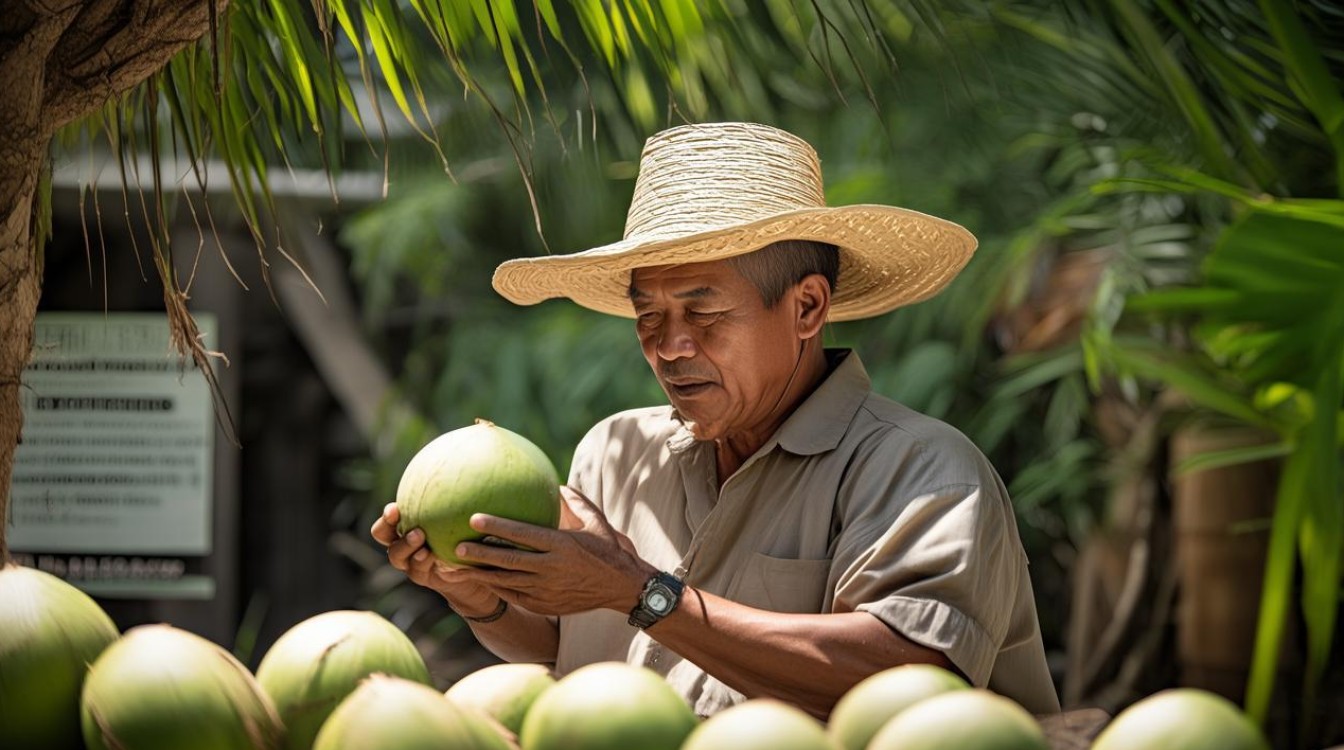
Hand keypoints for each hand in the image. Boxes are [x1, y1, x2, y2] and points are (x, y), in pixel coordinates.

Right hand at [369, 502, 502, 618]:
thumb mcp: (460, 515)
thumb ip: (454, 499)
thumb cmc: (466, 533)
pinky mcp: (422, 576)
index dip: (387, 515)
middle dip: (389, 528)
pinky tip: (434, 555)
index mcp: (406, 524)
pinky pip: (418, 569)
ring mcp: (410, 561)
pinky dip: (423, 561)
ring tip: (420, 538)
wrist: (474, 566)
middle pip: (383, 535)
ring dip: (407, 546)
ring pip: (397, 555)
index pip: (388, 518)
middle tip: (409, 524)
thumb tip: (464, 471)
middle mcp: (403, 542)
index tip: (395, 509)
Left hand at [453, 487, 655, 616]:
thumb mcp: (597, 523)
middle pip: (509, 561)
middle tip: (458, 547)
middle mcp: (552, 568)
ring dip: (482, 575)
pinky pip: (515, 595)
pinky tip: (482, 581)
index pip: (523, 534)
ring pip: (507, 581)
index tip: (474, 518)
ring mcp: (547, 589)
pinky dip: (497, 588)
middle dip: (481, 554)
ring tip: (458, 568)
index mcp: (562, 545)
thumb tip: (557, 484)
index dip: (497, 526)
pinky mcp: (545, 604)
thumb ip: (576, 502)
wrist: (621, 587)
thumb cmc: (608, 551)